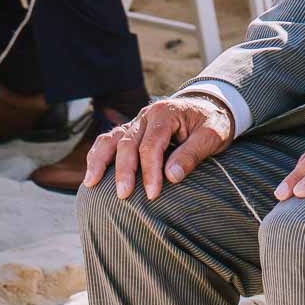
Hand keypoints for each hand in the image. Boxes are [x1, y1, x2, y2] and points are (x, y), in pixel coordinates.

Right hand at [81, 93, 234, 200]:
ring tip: (92, 184)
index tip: (152, 194)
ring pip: (111, 139)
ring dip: (100, 161)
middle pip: (128, 143)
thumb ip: (192, 154)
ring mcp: (136, 122)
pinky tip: (92, 175)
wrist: (210, 108)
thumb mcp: (212, 136)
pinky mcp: (132, 131)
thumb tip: (171, 177)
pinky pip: (108, 140)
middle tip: (124, 196)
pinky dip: (97, 156)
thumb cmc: (212, 124)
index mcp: (165, 113)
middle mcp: (146, 115)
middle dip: (124, 171)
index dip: (150, 171)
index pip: (151, 145)